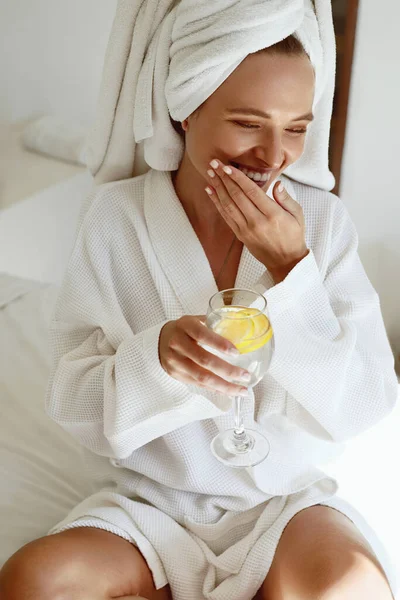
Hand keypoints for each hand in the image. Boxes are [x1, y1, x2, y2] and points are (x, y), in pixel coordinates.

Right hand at [159, 316, 250, 395]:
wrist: (159, 340)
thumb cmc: (185, 330)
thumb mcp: (196, 320)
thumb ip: (215, 325)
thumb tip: (242, 333)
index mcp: (185, 326)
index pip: (202, 335)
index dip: (220, 344)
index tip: (237, 352)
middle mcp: (178, 343)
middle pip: (204, 360)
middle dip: (228, 371)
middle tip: (245, 375)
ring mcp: (175, 361)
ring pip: (202, 377)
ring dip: (224, 386)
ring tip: (241, 390)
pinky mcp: (176, 375)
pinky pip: (198, 384)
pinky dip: (215, 389)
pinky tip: (228, 391)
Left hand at [205, 159, 308, 280]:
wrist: (286, 262)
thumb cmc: (293, 235)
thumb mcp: (297, 215)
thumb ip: (286, 198)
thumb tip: (277, 184)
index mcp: (272, 214)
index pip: (251, 191)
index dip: (237, 178)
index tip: (227, 167)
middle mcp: (257, 221)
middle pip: (236, 196)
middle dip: (224, 178)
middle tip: (214, 163)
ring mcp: (246, 229)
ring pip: (228, 205)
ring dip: (218, 188)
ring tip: (210, 173)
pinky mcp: (240, 235)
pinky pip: (226, 216)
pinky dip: (217, 202)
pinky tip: (210, 191)